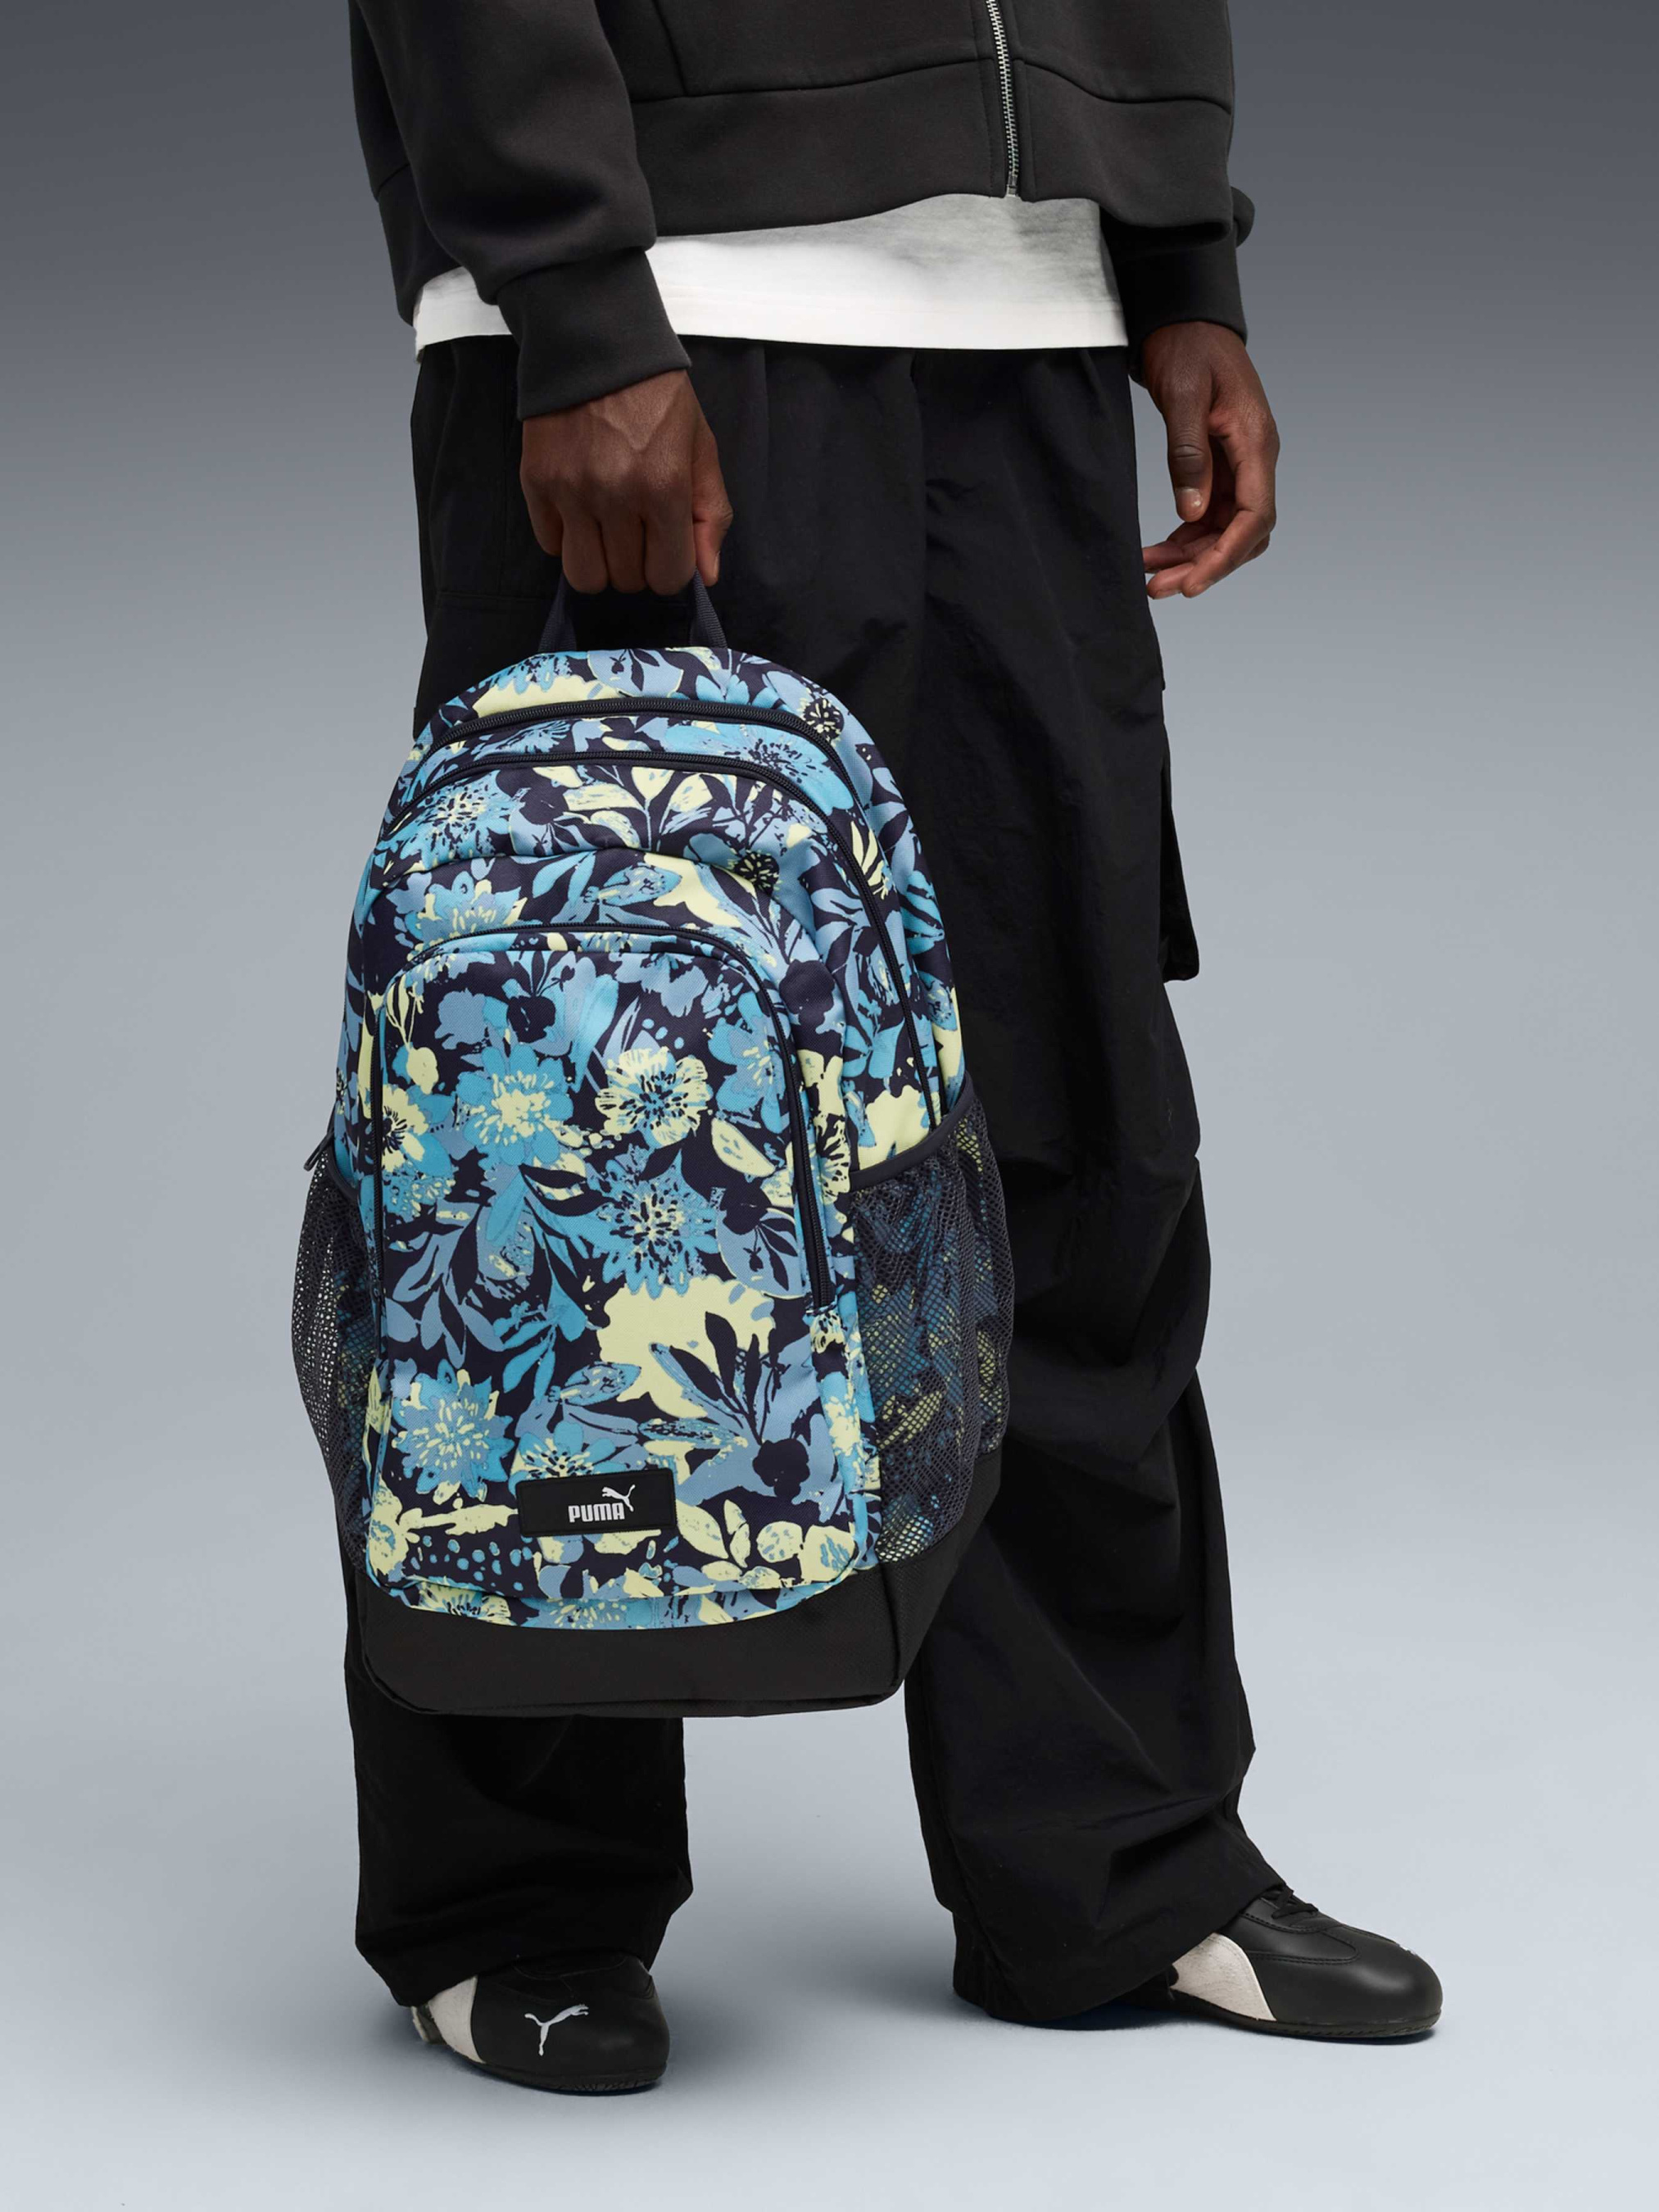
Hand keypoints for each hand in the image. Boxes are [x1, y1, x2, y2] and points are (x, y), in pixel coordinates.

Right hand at [520, 369, 732, 593]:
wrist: (594, 341)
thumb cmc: (657, 396)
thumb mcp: (700, 447)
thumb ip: (710, 513)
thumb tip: (707, 576)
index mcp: (663, 487)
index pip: (667, 575)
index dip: (670, 568)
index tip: (667, 546)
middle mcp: (615, 495)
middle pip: (626, 580)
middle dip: (637, 565)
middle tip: (637, 532)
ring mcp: (571, 491)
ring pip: (585, 576)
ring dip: (600, 564)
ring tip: (606, 533)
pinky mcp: (537, 482)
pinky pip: (550, 544)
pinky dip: (566, 538)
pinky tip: (579, 509)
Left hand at [1140, 323, 1278, 598]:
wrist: (1184, 321)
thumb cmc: (1189, 348)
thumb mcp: (1184, 396)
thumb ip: (1188, 455)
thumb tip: (1191, 513)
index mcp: (1256, 444)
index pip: (1255, 517)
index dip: (1226, 556)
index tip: (1193, 583)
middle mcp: (1253, 460)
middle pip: (1241, 534)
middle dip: (1204, 565)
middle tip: (1159, 588)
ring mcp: (1237, 465)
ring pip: (1223, 530)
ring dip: (1190, 557)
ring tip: (1149, 575)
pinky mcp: (1218, 467)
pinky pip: (1207, 516)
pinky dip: (1184, 538)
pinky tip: (1157, 552)